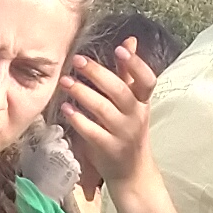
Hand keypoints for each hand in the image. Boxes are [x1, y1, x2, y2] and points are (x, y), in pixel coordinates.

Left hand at [51, 46, 161, 197]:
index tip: (120, 49)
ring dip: (82, 94)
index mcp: (142, 102)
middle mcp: (136, 116)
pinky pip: (91, 132)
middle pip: (120, 92)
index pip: (147, 80)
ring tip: (65, 82)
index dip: (136, 64)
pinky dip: (78, 119)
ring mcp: (123, 133)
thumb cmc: (127, 130)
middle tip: (77, 60)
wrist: (131, 171)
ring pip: (103, 110)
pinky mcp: (108, 148)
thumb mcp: (132, 102)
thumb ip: (127, 73)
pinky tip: (65, 108)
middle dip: (98, 74)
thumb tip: (130, 40)